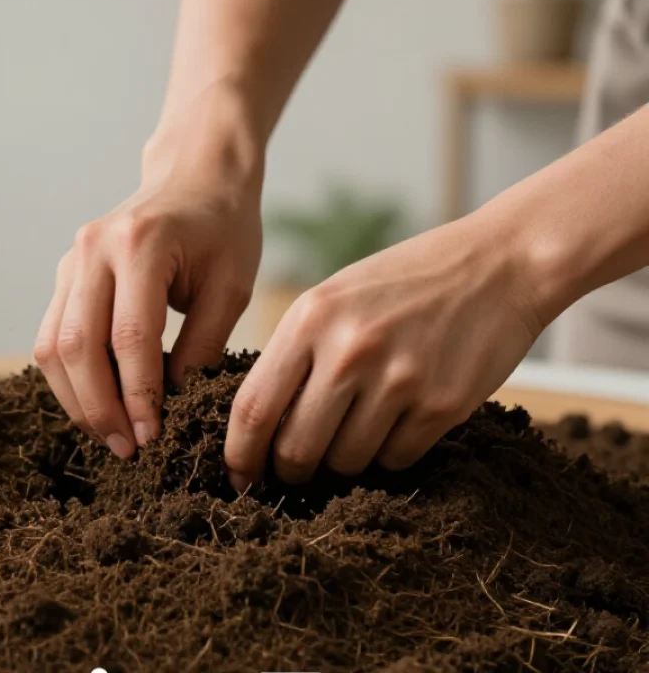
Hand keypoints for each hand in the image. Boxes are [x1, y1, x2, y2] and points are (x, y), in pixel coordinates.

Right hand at [34, 87, 264, 457]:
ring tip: (110, 436)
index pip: (130, 337)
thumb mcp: (230, 287)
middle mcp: (93, 249)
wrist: (194, 177)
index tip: (153, 437)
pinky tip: (96, 404)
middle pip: (78, 346)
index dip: (138, 395)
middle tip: (128, 450)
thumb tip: (171, 407)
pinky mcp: (63, 275)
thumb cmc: (223, 229)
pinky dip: (67, 379)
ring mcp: (71, 260)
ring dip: (76, 400)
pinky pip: (50, 337)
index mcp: (141, 244)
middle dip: (100, 408)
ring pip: (51, 346)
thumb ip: (202, 346)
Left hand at [224, 213, 545, 487]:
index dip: (240, 454)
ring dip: (342, 463)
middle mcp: (349, 350)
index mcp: (311, 319)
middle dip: (289, 470)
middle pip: (296, 448)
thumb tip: (257, 425)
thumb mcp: (335, 298)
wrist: (501, 265)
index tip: (238, 475)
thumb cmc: (406, 283)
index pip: (254, 408)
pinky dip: (388, 454)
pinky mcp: (442, 406)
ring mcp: (398, 380)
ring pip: (345, 461)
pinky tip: (397, 423)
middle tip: (295, 469)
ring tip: (354, 432)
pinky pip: (395, 459)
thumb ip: (296, 353)